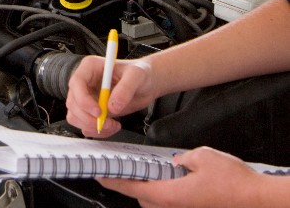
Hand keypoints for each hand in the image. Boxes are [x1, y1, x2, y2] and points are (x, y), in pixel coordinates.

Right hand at [66, 56, 155, 136]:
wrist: (146, 84)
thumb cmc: (140, 73)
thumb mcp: (137, 75)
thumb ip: (125, 89)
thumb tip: (112, 107)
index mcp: (90, 67)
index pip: (76, 83)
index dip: (83, 100)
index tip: (99, 112)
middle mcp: (85, 82)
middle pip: (73, 103)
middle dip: (88, 118)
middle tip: (109, 123)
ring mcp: (86, 97)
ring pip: (75, 116)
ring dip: (91, 126)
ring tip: (113, 125)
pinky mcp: (91, 110)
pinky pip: (85, 125)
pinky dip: (96, 131)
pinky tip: (112, 126)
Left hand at [98, 147, 267, 207]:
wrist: (258, 198)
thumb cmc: (233, 182)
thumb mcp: (201, 156)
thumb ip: (180, 159)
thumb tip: (175, 162)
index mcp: (170, 195)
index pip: (132, 187)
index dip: (114, 180)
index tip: (100, 174)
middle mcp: (174, 207)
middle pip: (142, 196)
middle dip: (131, 183)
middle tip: (122, 167)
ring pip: (157, 200)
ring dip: (149, 187)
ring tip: (145, 169)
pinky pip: (171, 200)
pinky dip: (165, 189)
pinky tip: (171, 176)